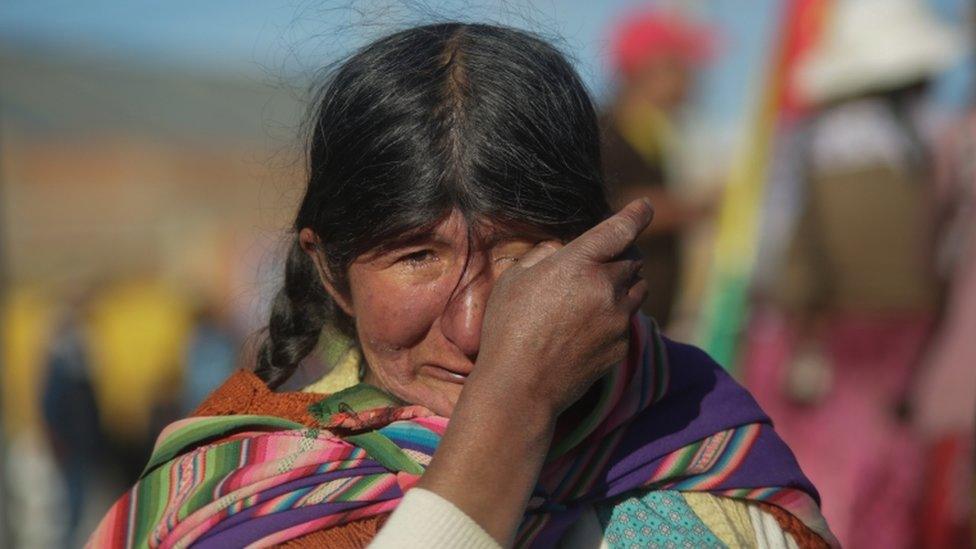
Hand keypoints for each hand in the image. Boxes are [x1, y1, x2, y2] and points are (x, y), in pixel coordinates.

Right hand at [470, 198, 653, 419]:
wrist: (521, 387)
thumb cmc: (507, 330)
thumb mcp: (512, 280)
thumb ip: (542, 256)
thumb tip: (560, 250)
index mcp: (578, 264)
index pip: (620, 230)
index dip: (637, 214)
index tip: (646, 206)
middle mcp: (606, 288)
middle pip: (632, 261)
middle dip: (621, 256)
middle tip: (602, 262)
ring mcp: (617, 319)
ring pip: (638, 290)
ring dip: (624, 284)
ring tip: (598, 292)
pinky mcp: (621, 345)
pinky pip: (628, 320)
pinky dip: (616, 315)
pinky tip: (588, 326)